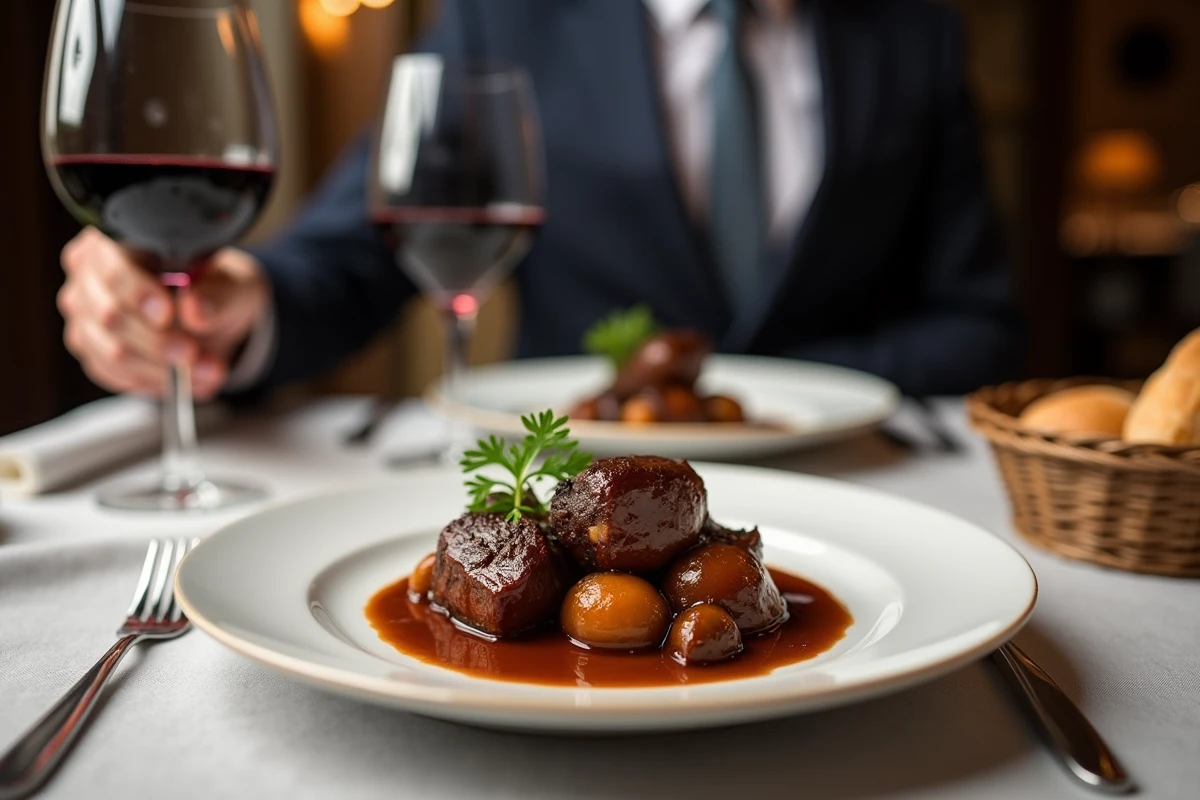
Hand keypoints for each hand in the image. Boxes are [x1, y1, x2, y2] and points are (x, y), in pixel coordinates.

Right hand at [58, 227, 268, 398]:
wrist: (216, 316)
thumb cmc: (216, 288)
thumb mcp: (233, 285)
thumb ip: (219, 295)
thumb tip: (196, 309)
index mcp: (116, 242)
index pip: (113, 268)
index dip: (139, 294)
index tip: (168, 315)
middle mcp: (89, 276)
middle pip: (108, 315)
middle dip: (157, 342)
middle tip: (194, 353)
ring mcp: (85, 316)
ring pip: (112, 351)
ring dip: (163, 369)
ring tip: (206, 370)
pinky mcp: (92, 350)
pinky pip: (115, 374)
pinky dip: (155, 381)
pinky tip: (186, 379)